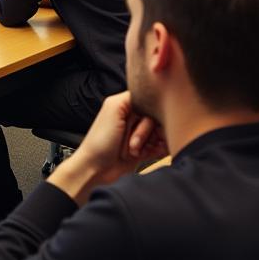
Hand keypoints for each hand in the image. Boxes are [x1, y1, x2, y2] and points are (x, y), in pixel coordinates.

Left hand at [48, 92, 166, 204]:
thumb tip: (149, 91)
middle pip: (157, 119)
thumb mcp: (113, 109)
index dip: (150, 112)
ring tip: (134, 151)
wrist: (96, 168)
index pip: (150, 101)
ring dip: (150, 144)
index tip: (144, 121)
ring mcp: (140, 134)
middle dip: (146, 133)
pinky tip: (147, 154)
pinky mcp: (145, 149)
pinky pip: (162, 147)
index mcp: (126, 106)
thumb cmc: (100, 141)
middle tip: (132, 143)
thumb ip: (131, 96)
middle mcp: (134, 118)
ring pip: (161, 133)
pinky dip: (158, 151)